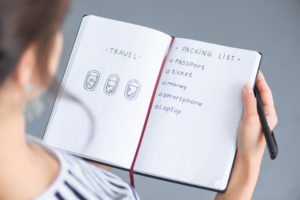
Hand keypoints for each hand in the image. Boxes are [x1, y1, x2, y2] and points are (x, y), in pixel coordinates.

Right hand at [215, 71, 277, 199]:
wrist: (243, 159)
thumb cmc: (251, 143)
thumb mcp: (251, 119)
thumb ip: (249, 102)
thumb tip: (247, 87)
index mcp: (269, 114)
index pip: (265, 93)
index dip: (260, 81)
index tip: (254, 71)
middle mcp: (261, 116)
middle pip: (256, 96)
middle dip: (249, 86)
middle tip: (242, 76)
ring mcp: (252, 119)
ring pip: (247, 102)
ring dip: (241, 95)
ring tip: (234, 87)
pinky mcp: (243, 123)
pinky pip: (240, 109)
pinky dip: (235, 103)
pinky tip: (229, 102)